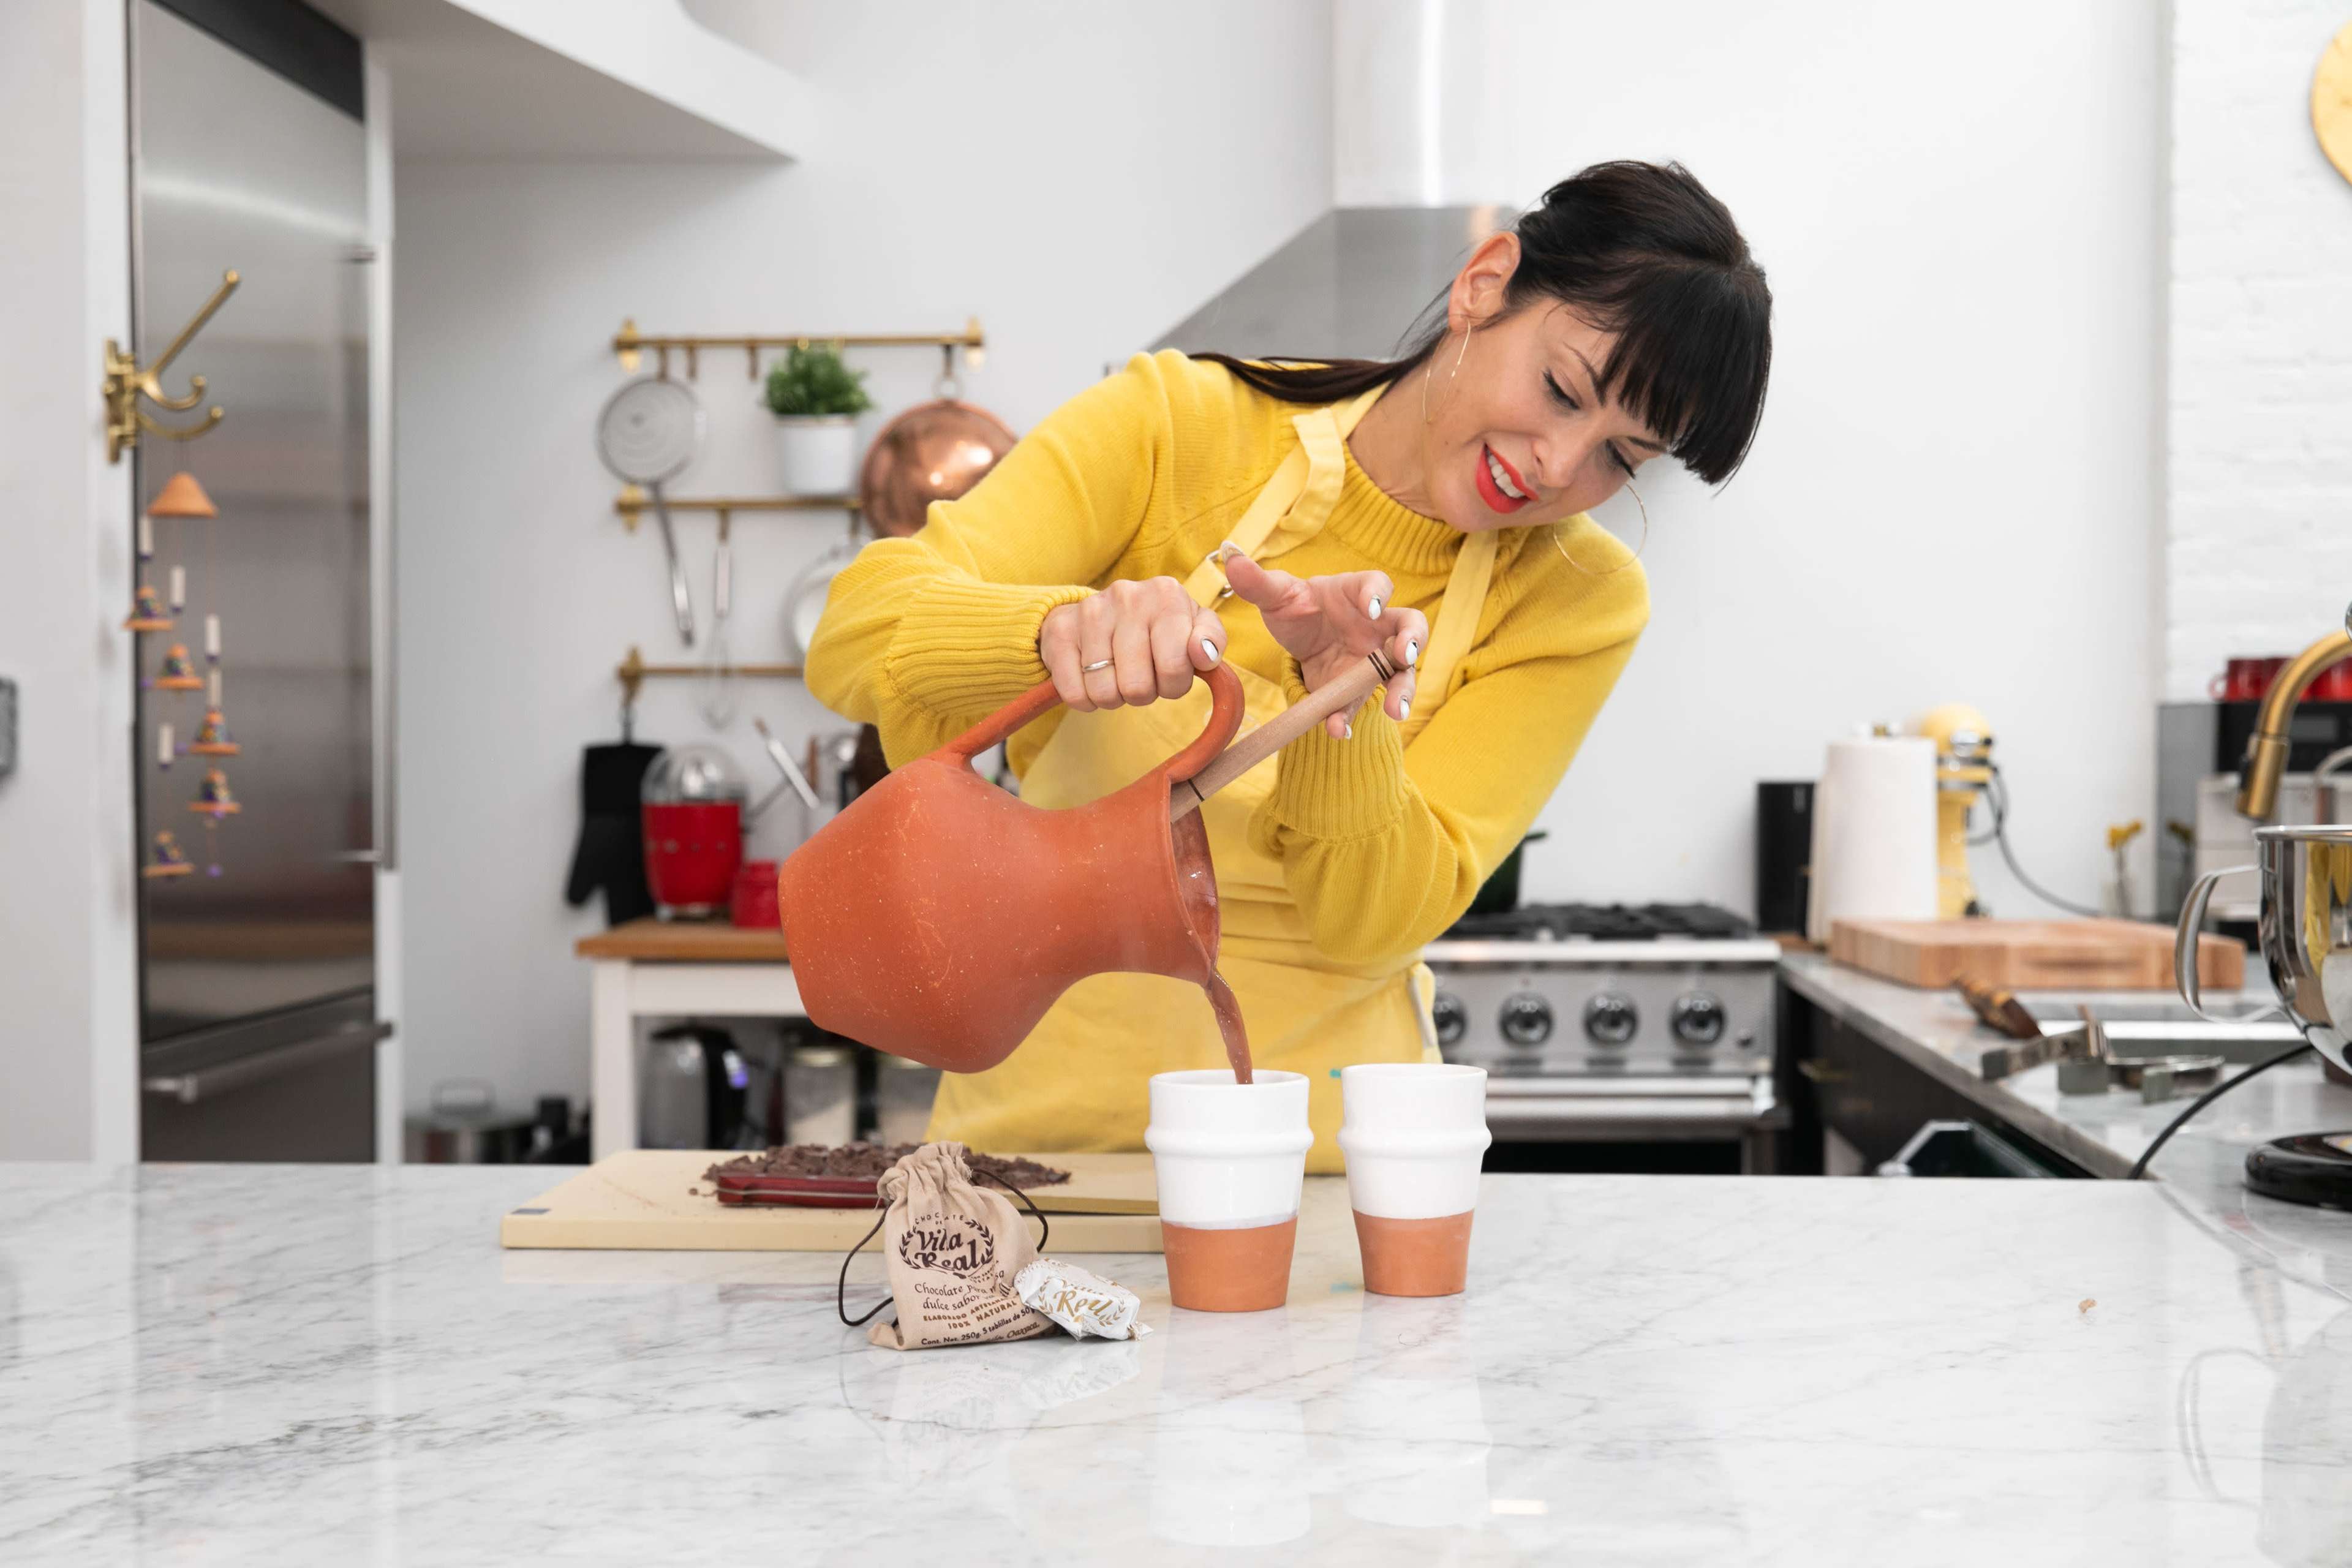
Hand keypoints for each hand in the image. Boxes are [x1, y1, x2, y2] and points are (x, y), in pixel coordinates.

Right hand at [1039, 576, 1224, 711]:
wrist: (1101, 611)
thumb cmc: (1158, 627)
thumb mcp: (1194, 627)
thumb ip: (1211, 641)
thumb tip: (1204, 655)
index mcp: (1167, 594)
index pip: (1174, 667)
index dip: (1174, 685)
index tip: (1170, 676)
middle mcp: (1127, 595)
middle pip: (1137, 686)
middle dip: (1143, 694)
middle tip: (1141, 679)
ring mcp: (1090, 611)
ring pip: (1103, 692)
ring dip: (1113, 697)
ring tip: (1117, 677)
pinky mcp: (1060, 630)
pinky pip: (1074, 693)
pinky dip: (1085, 700)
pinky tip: (1092, 681)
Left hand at [1224, 554, 1424, 736]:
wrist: (1299, 640)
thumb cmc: (1297, 608)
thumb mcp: (1276, 596)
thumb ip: (1258, 582)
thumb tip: (1230, 555)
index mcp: (1358, 592)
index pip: (1378, 584)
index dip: (1378, 594)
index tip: (1371, 607)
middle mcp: (1377, 625)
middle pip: (1411, 626)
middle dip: (1413, 640)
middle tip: (1405, 654)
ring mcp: (1376, 658)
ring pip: (1401, 672)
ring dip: (1402, 691)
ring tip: (1393, 710)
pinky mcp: (1361, 688)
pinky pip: (1362, 703)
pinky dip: (1350, 717)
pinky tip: (1336, 729)